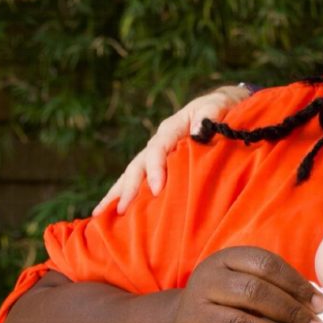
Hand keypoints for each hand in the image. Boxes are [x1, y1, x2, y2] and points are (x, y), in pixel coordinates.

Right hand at [94, 84, 253, 214]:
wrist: (222, 109)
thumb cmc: (221, 109)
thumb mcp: (217, 106)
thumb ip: (209, 116)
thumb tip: (197, 132)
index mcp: (171, 129)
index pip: (157, 149)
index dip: (155, 168)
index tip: (157, 190)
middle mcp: (159, 143)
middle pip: (137, 165)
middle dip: (128, 188)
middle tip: (121, 210)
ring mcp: (157, 156)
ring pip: (132, 175)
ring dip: (117, 194)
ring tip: (100, 215)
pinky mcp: (161, 167)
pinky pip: (141, 181)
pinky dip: (127, 196)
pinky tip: (115, 214)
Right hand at [171, 246, 322, 322]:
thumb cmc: (230, 305)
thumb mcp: (246, 284)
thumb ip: (276, 288)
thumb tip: (318, 304)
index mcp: (224, 260)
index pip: (266, 264)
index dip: (297, 284)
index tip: (320, 305)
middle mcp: (206, 280)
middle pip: (254, 291)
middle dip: (291, 312)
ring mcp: (194, 311)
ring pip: (240, 322)